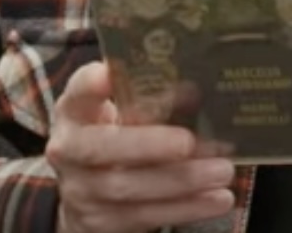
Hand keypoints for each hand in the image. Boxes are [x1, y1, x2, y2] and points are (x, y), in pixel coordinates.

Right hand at [48, 62, 236, 232]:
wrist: (85, 193)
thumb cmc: (112, 137)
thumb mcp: (118, 112)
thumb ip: (146, 98)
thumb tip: (196, 92)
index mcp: (74, 112)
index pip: (78, 92)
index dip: (91, 84)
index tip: (109, 74)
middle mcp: (69, 150)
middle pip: (101, 148)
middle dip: (147, 144)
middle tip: (188, 141)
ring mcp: (81, 190)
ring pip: (127, 187)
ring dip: (180, 180)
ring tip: (222, 170)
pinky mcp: (100, 222)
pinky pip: (145, 216)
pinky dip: (186, 208)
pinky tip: (217, 198)